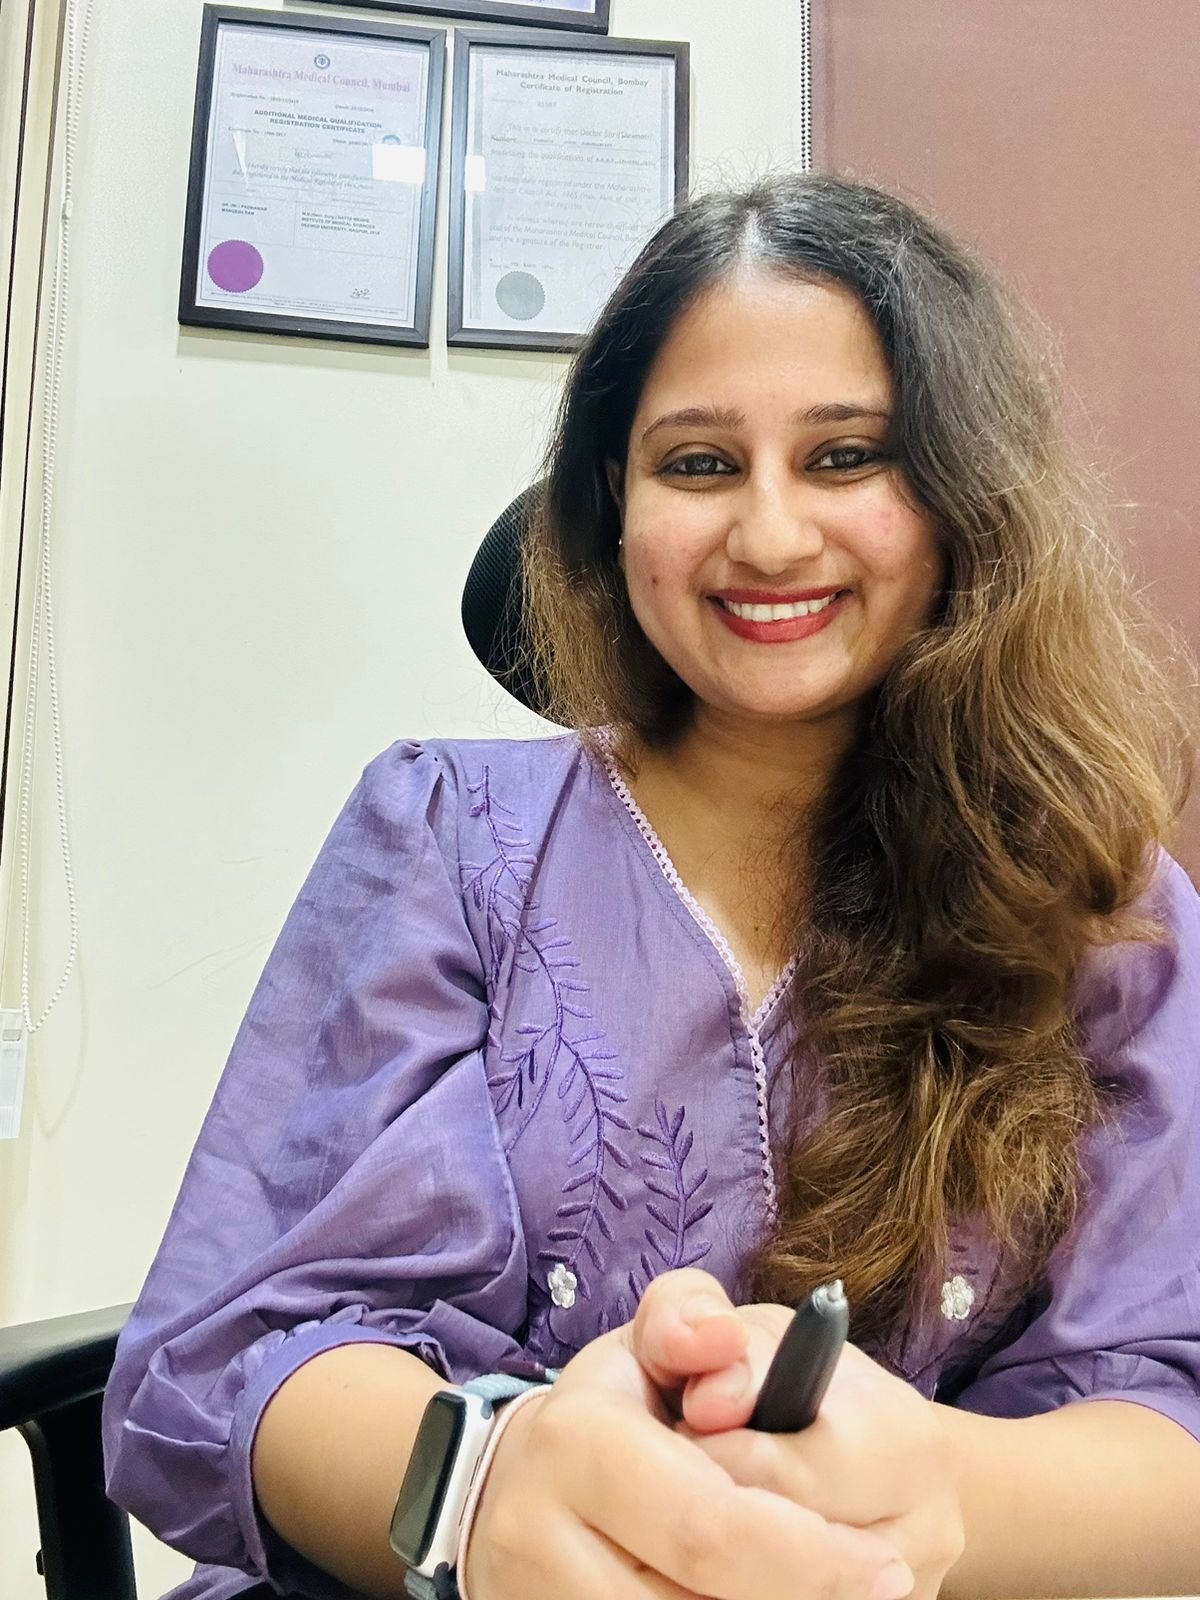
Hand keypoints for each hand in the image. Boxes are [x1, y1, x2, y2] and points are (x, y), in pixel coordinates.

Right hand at [464, 1268, 918, 1599]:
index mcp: (575, 1442)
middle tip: (881, 1586)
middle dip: (805, 1597)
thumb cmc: (612, 1412)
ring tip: (816, 1588)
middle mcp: (536, 1536)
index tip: (886, 1564)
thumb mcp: (651, 1343)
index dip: (811, 1558)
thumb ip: (693, 1318)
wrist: (515, 1496)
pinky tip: (756, 1598)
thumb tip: (721, 1340)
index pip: (710, 1524)